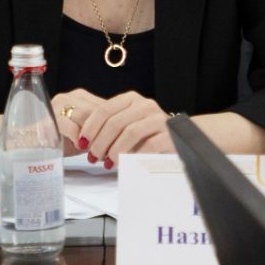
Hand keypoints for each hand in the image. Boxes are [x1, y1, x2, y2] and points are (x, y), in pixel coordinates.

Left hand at [51, 89, 172, 167]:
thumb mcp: (128, 125)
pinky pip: (148, 145)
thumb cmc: (148, 134)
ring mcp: (158, 118)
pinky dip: (134, 156)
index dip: (90, 126)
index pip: (104, 109)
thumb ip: (111, 128)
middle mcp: (145, 105)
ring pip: (130, 132)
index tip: (82, 142)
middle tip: (93, 157)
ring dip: (114, 150)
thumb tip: (85, 142)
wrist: (183, 136)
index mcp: (131, 99)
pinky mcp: (169, 134)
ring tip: (107, 163)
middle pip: (115, 122)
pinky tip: (126, 164)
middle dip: (100, 142)